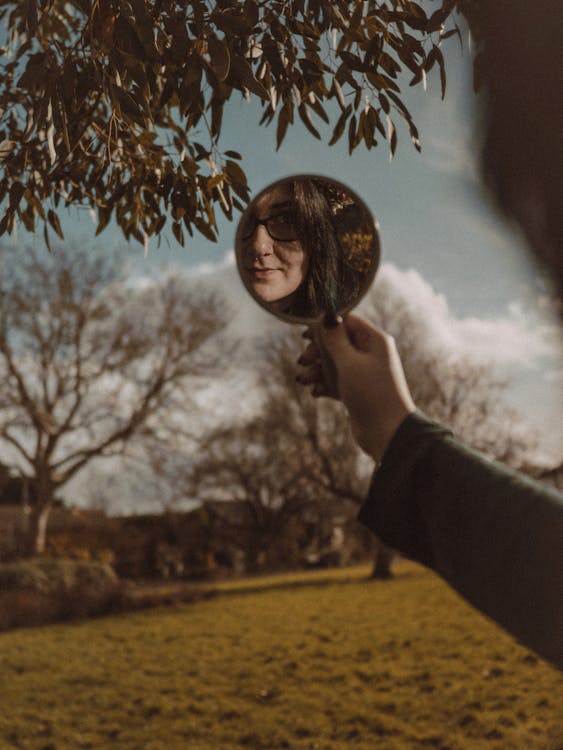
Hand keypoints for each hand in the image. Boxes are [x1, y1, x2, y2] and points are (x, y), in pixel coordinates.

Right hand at [297, 314, 415, 461]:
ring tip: (304, 381)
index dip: (325, 326)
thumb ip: (335, 340)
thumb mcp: (349, 363)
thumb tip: (326, 317)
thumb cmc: (371, 394)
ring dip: (317, 370)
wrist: (387, 433)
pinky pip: (336, 380)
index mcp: (374, 341)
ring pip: (333, 363)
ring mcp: (364, 373)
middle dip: (317, 352)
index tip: (305, 336)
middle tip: (303, 361)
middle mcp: (370, 354)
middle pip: (337, 342)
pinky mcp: (357, 390)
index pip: (346, 321)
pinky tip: (316, 392)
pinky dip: (324, 384)